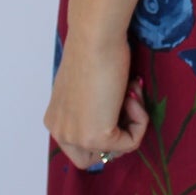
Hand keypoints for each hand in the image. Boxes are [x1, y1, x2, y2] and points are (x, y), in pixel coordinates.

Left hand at [44, 32, 148, 172]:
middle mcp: (60, 132)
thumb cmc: (93, 49)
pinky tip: (132, 95)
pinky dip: (140, 120)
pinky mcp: (96, 137)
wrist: (95, 37)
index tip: (117, 100)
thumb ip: (90, 108)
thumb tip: (116, 116)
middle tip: (127, 104)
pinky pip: (131, 142)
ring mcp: (77, 137)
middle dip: (117, 133)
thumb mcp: (86, 87)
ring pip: (114, 153)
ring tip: (131, 92)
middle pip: (94, 157)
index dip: (106, 127)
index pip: (81, 146)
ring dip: (131, 124)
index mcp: (54, 120)